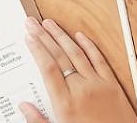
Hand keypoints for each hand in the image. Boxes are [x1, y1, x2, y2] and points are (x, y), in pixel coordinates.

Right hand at [19, 18, 136, 122]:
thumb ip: (39, 120)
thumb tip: (24, 107)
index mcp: (66, 104)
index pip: (48, 68)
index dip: (37, 50)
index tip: (29, 38)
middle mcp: (81, 90)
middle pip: (59, 56)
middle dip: (44, 37)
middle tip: (33, 24)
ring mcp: (98, 85)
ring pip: (77, 54)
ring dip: (62, 36)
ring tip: (51, 24)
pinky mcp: (113, 85)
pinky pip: (99, 60)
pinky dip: (89, 46)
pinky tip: (80, 36)